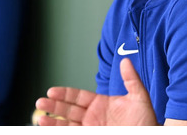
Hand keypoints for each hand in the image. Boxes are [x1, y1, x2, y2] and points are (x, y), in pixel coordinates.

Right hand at [35, 58, 157, 125]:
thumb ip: (131, 79)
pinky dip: (60, 131)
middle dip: (53, 106)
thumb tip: (126, 60)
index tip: (51, 91)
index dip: (64, 94)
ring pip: (67, 124)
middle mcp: (93, 116)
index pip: (77, 96)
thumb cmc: (146, 121)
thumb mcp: (139, 98)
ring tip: (40, 119)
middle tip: (40, 102)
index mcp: (100, 103)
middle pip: (68, 110)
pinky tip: (50, 129)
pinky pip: (72, 133)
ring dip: (53, 122)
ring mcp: (91, 128)